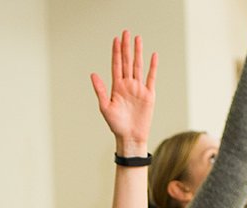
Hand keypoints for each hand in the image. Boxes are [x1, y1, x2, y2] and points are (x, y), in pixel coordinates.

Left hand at [90, 31, 157, 153]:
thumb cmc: (116, 125)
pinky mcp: (149, 94)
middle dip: (126, 47)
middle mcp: (128, 85)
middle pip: (127, 62)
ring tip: (138, 39)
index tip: (116, 39)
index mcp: (116, 87)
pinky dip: (152, 67)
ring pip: (138, 66)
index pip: (116, 65)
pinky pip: (151, 77)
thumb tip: (93, 74)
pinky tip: (153, 56)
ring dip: (138, 53)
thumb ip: (100, 90)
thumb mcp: (105, 107)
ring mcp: (139, 88)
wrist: (130, 137)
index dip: (116, 52)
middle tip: (126, 32)